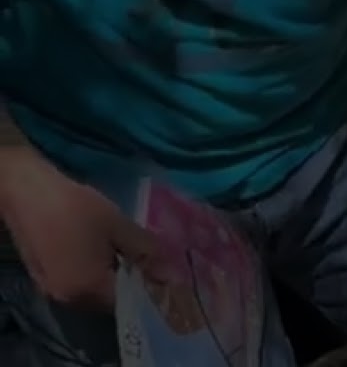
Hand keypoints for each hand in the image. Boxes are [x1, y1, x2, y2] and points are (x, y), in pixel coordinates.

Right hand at [0, 148, 155, 309]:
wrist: (27, 193)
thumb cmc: (75, 208)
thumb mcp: (119, 227)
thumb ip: (146, 253)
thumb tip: (170, 274)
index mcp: (88, 290)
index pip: (130, 302)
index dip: (149, 287)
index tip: (165, 271)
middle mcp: (68, 299)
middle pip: (111, 301)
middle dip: (131, 283)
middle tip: (148, 259)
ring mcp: (52, 291)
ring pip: (93, 293)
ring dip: (112, 279)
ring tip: (128, 254)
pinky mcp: (43, 280)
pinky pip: (77, 285)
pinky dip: (94, 275)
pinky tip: (103, 253)